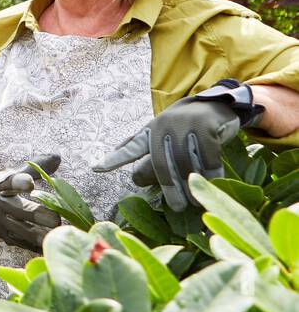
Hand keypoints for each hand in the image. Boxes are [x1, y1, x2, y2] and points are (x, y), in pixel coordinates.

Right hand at [0, 154, 61, 252]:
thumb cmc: (1, 187)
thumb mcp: (12, 173)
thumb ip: (35, 167)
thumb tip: (57, 157)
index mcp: (0, 185)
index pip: (8, 182)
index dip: (19, 182)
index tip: (30, 183)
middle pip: (18, 210)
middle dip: (37, 215)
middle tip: (56, 219)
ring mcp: (1, 223)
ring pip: (21, 231)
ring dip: (40, 234)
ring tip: (58, 235)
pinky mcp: (5, 237)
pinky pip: (23, 244)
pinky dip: (37, 245)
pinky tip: (52, 244)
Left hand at [92, 80, 262, 210]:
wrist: (215, 104)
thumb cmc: (182, 124)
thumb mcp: (158, 130)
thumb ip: (138, 142)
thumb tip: (114, 151)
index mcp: (150, 130)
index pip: (130, 147)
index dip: (114, 158)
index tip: (97, 168)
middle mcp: (164, 127)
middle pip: (161, 163)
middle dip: (168, 187)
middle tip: (176, 207)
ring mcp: (184, 125)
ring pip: (184, 163)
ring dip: (189, 185)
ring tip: (194, 202)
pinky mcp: (205, 127)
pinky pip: (206, 157)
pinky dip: (209, 173)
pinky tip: (210, 183)